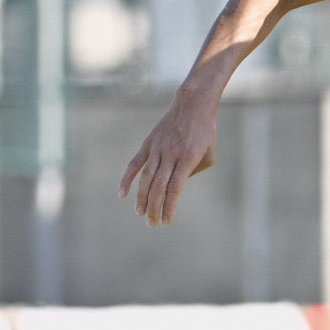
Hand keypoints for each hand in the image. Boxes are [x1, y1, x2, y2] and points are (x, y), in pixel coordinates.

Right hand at [119, 93, 217, 226]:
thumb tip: (175, 188)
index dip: (169, 207)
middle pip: (158, 187)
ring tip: (140, 213)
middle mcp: (170, 154)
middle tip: (151, 224)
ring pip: (146, 178)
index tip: (166, 221)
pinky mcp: (148, 143)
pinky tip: (122, 194)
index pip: (175, 189)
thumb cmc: (204, 133)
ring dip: (141, 198)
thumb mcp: (208, 155)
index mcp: (187, 158)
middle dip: (154, 208)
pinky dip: (127, 179)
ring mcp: (157, 148)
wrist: (192, 105)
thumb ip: (192, 173)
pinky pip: (134, 163)